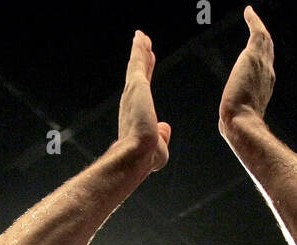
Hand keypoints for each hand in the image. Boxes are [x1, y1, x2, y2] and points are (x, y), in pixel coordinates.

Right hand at [118, 30, 170, 171]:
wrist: (137, 155)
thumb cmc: (146, 157)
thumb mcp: (160, 147)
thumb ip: (163, 135)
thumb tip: (166, 126)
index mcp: (136, 114)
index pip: (143, 91)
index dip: (146, 76)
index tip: (148, 65)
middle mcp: (131, 101)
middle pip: (138, 74)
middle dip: (141, 59)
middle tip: (143, 44)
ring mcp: (132, 92)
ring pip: (137, 65)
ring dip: (139, 50)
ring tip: (142, 36)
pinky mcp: (136, 85)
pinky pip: (137, 61)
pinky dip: (138, 49)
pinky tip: (140, 37)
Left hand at [219, 6, 274, 130]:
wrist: (242, 122)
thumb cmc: (237, 124)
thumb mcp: (236, 118)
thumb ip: (232, 115)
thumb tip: (224, 125)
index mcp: (264, 88)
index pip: (265, 69)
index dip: (263, 59)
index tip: (260, 54)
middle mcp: (268, 73)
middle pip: (269, 51)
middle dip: (265, 39)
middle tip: (259, 28)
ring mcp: (263, 63)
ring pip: (265, 40)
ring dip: (259, 27)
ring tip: (253, 17)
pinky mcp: (253, 55)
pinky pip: (257, 31)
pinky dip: (253, 20)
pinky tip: (248, 11)